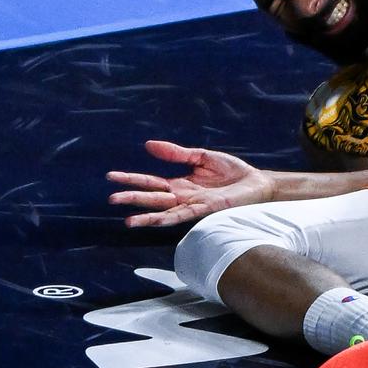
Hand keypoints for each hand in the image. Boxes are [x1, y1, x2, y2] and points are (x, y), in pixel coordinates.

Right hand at [107, 140, 276, 226]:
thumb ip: (177, 153)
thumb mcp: (201, 156)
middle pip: (152, 198)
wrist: (256, 182)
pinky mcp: (205, 210)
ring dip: (146, 216)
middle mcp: (183, 197)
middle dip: (133, 198)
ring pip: (164, 212)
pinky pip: (183, 215)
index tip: (111, 176)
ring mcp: (193, 205)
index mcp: (181, 184)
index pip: (151, 182)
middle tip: (111, 199)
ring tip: (127, 220)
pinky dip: (167, 219)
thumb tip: (149, 145)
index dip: (132, 179)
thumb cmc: (233, 172)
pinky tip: (155, 221)